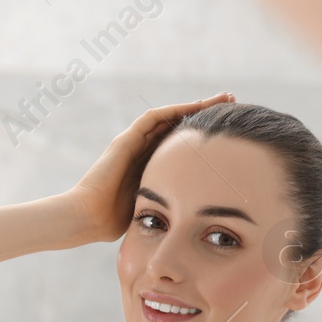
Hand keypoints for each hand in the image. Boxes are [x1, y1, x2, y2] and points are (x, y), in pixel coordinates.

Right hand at [60, 92, 236, 243]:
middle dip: (206, 112)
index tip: (233, 131)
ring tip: (222, 99)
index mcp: (153, 164)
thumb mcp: (157, 210)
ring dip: (195, 106)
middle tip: (233, 103)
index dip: (206, 135)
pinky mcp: (125, 141)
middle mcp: (144, 149)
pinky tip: (195, 105)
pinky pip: (151, 119)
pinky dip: (173, 111)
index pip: (183, 143)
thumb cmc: (118, 223)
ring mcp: (133, 142)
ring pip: (169, 117)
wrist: (88, 219)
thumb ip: (174, 203)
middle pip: (179, 124)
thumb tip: (204, 216)